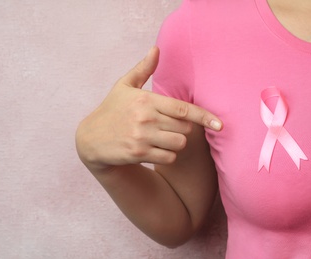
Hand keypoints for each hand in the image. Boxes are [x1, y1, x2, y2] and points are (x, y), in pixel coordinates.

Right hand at [76, 46, 221, 169]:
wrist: (90, 139)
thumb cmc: (111, 110)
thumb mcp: (124, 86)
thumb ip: (143, 69)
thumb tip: (157, 48)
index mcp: (146, 99)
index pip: (183, 109)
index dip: (205, 117)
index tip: (220, 124)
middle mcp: (146, 118)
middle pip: (185, 128)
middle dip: (183, 129)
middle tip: (168, 126)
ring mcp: (142, 137)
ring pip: (178, 144)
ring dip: (175, 143)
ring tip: (161, 138)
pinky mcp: (138, 153)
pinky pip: (168, 158)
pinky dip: (167, 156)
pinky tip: (155, 150)